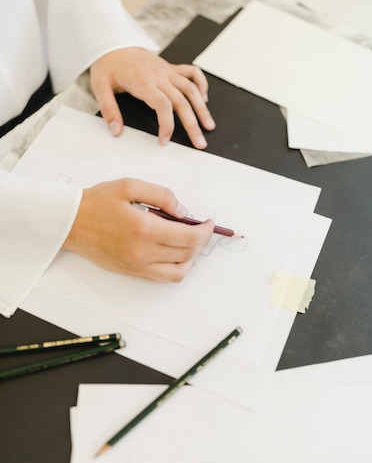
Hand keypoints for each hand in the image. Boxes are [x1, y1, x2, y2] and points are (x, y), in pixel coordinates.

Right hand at [62, 178, 213, 280]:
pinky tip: (177, 253)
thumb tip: (183, 211)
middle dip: (201, 241)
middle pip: (188, 253)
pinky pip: (164, 277)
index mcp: (144, 227)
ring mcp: (137, 265)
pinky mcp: (132, 272)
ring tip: (190, 241)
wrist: (71, 223)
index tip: (209, 222)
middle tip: (201, 228)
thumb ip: (162, 195)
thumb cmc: (98, 201)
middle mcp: (143, 251)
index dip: (205, 230)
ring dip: (192, 256)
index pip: (189, 236)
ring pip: (179, 270)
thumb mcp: (130, 185)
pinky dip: (178, 268)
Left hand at [89, 47, 215, 148]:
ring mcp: (167, 70)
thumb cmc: (107, 65)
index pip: (162, 105)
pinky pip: (192, 72)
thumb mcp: (100, 86)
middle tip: (199, 143)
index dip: (167, 125)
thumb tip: (116, 130)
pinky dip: (201, 84)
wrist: (112, 42)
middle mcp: (159, 75)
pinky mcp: (170, 67)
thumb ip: (108, 109)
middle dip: (192, 124)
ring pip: (191, 89)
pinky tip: (204, 99)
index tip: (165, 140)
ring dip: (202, 108)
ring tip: (209, 126)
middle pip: (182, 101)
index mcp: (143, 81)